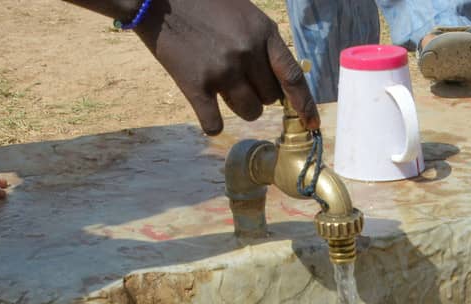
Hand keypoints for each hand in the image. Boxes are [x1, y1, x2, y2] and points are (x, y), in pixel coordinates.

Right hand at [135, 0, 318, 135]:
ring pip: (249, 112)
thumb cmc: (204, 3)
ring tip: (223, 86)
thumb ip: (263, 43)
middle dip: (260, 94)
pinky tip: (207, 108)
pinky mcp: (195, 86)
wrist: (160, 0)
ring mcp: (222, 71)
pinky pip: (215, 124)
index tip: (310, 122)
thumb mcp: (244, 13)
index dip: (304, 103)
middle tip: (240, 77)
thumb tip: (280, 82)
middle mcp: (246, 53)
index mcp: (263, 32)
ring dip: (241, 106)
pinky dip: (213, 123)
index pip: (292, 77)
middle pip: (269, 98)